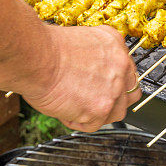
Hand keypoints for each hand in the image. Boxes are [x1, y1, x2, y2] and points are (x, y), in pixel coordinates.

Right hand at [22, 24, 141, 131]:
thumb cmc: (45, 48)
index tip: (102, 85)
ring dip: (97, 113)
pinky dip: (76, 121)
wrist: (36, 57)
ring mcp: (113, 90)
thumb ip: (94, 56)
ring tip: (75, 105)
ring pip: (116, 112)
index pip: (126, 68)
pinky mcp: (100, 110)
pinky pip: (92, 125)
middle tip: (93, 99)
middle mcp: (120, 66)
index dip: (114, 81)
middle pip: (129, 92)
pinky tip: (63, 109)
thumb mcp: (80, 40)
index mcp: (114, 43)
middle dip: (113, 99)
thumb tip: (90, 71)